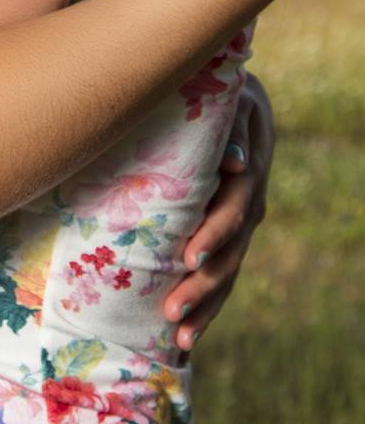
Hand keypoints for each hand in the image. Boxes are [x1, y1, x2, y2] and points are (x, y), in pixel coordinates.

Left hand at [163, 72, 273, 349]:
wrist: (229, 90)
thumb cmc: (211, 88)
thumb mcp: (221, 96)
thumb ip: (227, 128)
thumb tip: (235, 164)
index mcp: (248, 163)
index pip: (235, 208)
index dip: (213, 235)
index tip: (187, 258)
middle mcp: (252, 196)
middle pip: (232, 248)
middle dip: (202, 282)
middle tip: (172, 309)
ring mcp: (244, 217)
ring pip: (230, 269)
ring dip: (205, 303)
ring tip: (179, 335)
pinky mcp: (231, 231)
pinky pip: (224, 273)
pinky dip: (207, 303)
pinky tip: (185, 336)